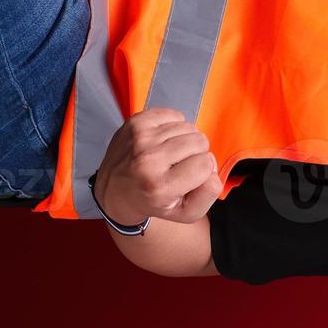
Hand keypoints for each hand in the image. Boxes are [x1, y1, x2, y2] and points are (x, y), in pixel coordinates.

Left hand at [95, 108, 222, 225]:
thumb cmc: (153, 201)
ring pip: (189, 127)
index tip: (188, 179)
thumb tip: (213, 170)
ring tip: (169, 155)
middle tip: (179, 166)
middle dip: (196, 154)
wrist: (114, 190)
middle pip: (200, 141)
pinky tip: (162, 142)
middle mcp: (147, 160)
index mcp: (159, 186)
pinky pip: (175, 115)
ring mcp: (140, 138)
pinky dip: (174, 127)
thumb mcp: (185, 213)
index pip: (205, 164)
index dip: (203, 171)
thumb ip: (208, 195)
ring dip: (185, 140)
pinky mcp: (136, 121)